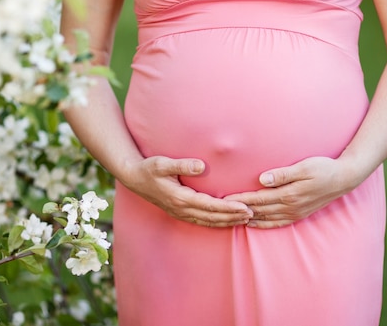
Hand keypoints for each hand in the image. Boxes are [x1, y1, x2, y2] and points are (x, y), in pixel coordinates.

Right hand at [121, 156, 252, 227]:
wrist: (133, 178)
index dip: (229, 208)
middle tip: (253, 214)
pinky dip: (216, 222)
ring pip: (208, 222)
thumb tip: (202, 166)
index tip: (245, 207)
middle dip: (233, 217)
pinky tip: (226, 221)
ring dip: (226, 222)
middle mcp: (181, 209)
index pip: (210, 206)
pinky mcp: (179, 212)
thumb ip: (182, 164)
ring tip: (244, 220)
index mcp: (180, 198)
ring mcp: (180, 213)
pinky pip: (201, 221)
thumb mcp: (163, 163)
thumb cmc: (148, 168)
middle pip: (212, 217)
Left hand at [224, 157, 357, 228]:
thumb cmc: (323, 168)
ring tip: (230, 219)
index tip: (223, 200)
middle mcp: (290, 207)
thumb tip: (262, 179)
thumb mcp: (304, 167)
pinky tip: (252, 224)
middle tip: (220, 211)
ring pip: (266, 219)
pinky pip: (277, 223)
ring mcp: (295, 213)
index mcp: (289, 195)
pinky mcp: (299, 214)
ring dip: (248, 219)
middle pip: (258, 210)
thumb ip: (282, 174)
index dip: (240, 200)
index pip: (258, 199)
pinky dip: (263, 224)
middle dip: (239, 211)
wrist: (344, 178)